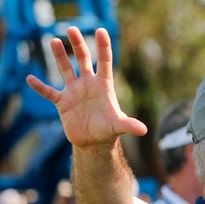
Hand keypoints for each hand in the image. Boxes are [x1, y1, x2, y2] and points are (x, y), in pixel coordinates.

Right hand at [25, 27, 146, 146]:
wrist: (94, 143)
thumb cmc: (108, 131)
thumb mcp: (118, 126)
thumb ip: (128, 125)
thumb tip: (144, 130)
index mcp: (103, 86)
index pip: (104, 62)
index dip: (103, 46)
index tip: (101, 30)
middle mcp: (88, 84)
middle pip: (83, 59)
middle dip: (78, 44)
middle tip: (71, 29)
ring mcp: (74, 91)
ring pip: (65, 69)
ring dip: (60, 56)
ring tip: (54, 41)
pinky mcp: (62, 102)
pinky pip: (48, 92)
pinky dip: (40, 87)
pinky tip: (30, 79)